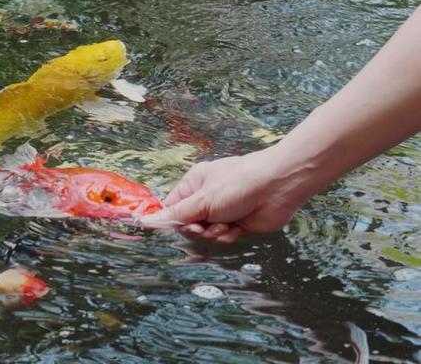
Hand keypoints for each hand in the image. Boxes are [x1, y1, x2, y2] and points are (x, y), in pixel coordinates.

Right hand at [140, 148, 306, 242]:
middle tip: (203, 226)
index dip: (170, 221)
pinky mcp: (237, 225)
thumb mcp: (202, 200)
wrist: (279, 187)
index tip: (171, 229)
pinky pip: (222, 239)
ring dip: (213, 234)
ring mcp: (222, 212)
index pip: (171, 208)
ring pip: (205, 235)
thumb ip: (174, 215)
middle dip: (195, 229)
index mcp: (194, 185)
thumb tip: (145, 221)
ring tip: (224, 225)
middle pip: (187, 225)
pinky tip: (235, 229)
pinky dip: (226, 237)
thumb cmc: (239, 184)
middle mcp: (206, 198)